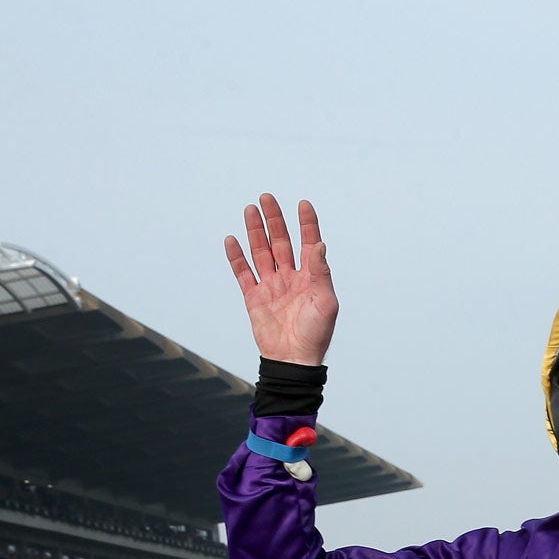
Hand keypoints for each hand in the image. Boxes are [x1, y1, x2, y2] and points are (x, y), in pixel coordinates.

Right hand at [225, 195, 337, 366]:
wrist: (293, 360)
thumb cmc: (315, 334)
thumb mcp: (326, 302)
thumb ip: (321, 272)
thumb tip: (319, 244)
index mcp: (311, 278)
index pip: (308, 244)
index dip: (306, 224)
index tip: (303, 204)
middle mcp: (290, 278)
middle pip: (281, 242)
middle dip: (275, 220)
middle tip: (267, 198)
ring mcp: (271, 286)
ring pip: (261, 252)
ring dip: (256, 232)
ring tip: (250, 210)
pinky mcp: (254, 298)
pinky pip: (243, 273)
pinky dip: (236, 257)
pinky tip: (232, 239)